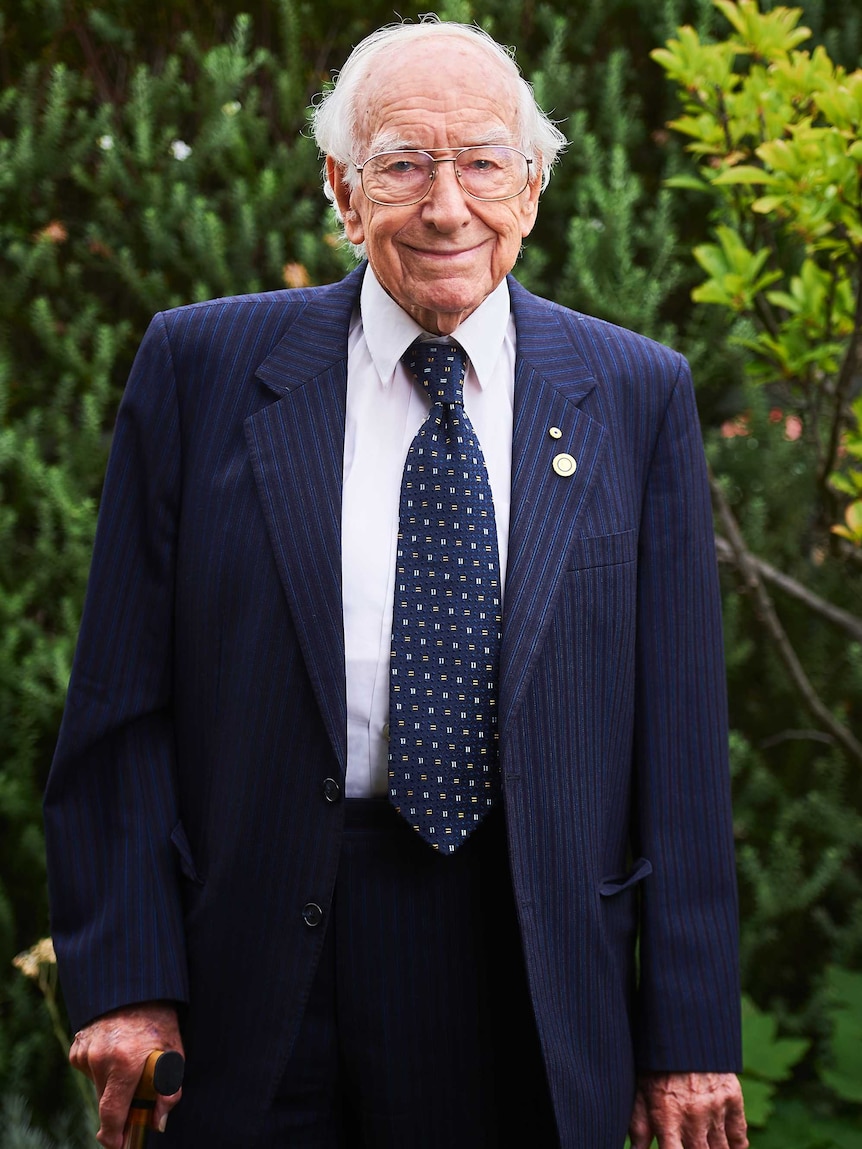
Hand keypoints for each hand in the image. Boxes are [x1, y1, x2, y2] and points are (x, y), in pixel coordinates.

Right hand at [70, 1002, 183, 1147]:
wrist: (136, 987)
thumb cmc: (160, 1020)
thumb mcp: (174, 1052)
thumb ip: (170, 1090)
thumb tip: (158, 1123)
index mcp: (125, 1063)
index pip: (112, 1114)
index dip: (114, 1135)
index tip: (118, 1144)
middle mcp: (101, 1059)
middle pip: (106, 1102)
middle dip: (120, 1106)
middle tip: (137, 1091)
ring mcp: (86, 1052)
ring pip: (98, 1086)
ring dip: (112, 1083)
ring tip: (129, 1059)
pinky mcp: (77, 1047)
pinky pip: (88, 1070)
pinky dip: (101, 1068)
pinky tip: (115, 1049)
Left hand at [629, 1072, 747, 1148]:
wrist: (681, 1027)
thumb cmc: (655, 1061)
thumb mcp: (640, 1089)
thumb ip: (639, 1126)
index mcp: (667, 1117)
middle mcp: (693, 1117)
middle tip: (691, 1144)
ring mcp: (715, 1108)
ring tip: (704, 1145)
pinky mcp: (732, 1098)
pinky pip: (739, 1136)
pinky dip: (736, 1148)